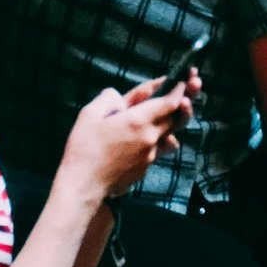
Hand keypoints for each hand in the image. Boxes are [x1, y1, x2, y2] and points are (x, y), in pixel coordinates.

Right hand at [60, 85, 182, 203]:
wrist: (83, 184)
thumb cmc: (84, 147)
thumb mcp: (90, 113)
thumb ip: (109, 98)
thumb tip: (118, 95)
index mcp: (138, 120)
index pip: (170, 102)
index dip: (179, 91)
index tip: (182, 82)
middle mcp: (150, 138)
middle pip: (175, 119)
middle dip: (179, 106)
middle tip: (183, 95)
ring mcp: (150, 156)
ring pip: (170, 137)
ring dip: (170, 126)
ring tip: (165, 118)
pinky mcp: (145, 170)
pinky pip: (158, 152)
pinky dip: (156, 142)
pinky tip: (144, 140)